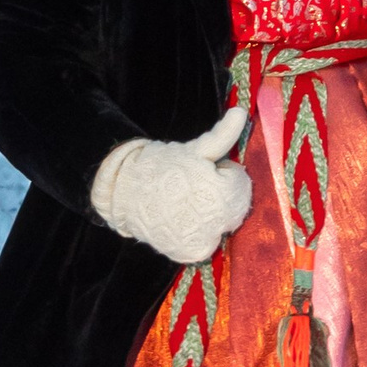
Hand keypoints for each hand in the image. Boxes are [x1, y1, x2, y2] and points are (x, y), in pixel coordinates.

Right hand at [91, 103, 253, 263]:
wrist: (125, 191)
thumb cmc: (164, 165)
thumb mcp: (196, 149)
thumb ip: (223, 135)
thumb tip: (241, 112)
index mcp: (221, 195)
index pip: (241, 181)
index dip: (223, 170)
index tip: (204, 168)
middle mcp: (216, 224)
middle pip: (237, 206)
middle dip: (223, 192)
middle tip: (195, 184)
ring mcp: (204, 242)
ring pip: (225, 224)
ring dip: (215, 213)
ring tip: (188, 201)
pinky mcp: (192, 254)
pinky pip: (210, 241)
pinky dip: (203, 231)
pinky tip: (185, 219)